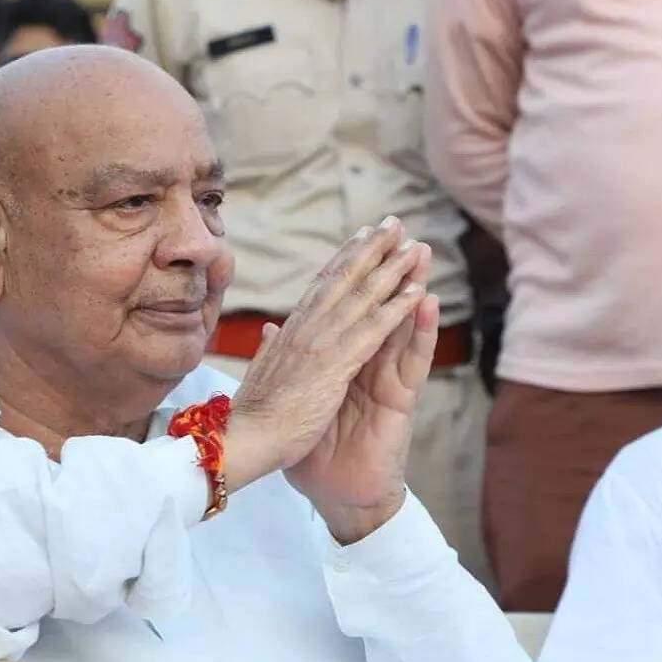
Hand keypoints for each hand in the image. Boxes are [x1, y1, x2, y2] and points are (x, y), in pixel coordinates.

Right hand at [223, 218, 426, 490]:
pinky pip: (374, 329)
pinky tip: (418, 291)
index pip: (321, 287)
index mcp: (289, 332)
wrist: (243, 438)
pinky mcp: (335, 364)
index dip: (344, 259)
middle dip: (371, 248)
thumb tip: (269, 329)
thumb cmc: (250, 414)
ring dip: (392, 268)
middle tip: (393, 222)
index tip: (361, 236)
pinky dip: (397, 307)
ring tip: (414, 246)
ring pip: (364, 296)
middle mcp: (305, 327)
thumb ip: (268, 349)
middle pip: (344, 279)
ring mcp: (321, 343)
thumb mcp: (259, 374)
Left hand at [286, 258, 440, 542]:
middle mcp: (365, 362)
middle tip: (396, 226)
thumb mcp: (294, 399)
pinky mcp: (400, 400)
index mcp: (339, 359)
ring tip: (420, 252)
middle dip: (386, 266)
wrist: (338, 494)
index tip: (356, 236)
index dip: (351, 272)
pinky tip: (426, 302)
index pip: (346, 307)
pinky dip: (419, 333)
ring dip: (412, 287)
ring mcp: (386, 379)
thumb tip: (274, 329)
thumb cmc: (316, 451)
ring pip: (402, 326)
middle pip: (378, 306)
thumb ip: (290, 361)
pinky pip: (412, 362)